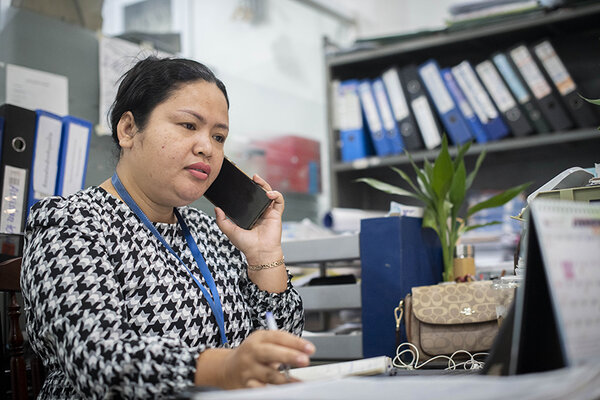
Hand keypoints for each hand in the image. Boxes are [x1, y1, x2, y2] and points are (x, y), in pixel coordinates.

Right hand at [195, 330, 314, 388]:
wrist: (227, 368)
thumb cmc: (252, 354)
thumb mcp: (263, 342)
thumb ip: (282, 344)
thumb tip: (304, 351)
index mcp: (259, 338)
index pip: (279, 337)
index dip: (295, 343)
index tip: (310, 349)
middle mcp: (252, 352)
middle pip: (271, 353)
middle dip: (289, 356)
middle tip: (305, 360)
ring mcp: (248, 369)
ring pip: (269, 374)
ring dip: (286, 380)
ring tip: (299, 382)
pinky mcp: (246, 384)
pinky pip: (259, 389)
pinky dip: (269, 390)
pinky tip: (280, 392)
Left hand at [215, 174, 283, 264]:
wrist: (259, 253)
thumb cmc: (246, 245)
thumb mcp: (230, 231)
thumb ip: (221, 220)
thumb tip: (216, 208)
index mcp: (250, 214)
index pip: (249, 199)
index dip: (247, 190)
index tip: (241, 182)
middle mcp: (260, 212)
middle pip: (260, 194)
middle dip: (257, 184)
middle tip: (252, 177)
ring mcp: (269, 213)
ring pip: (270, 194)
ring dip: (265, 185)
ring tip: (258, 180)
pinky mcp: (276, 215)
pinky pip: (279, 201)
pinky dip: (276, 195)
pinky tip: (269, 194)